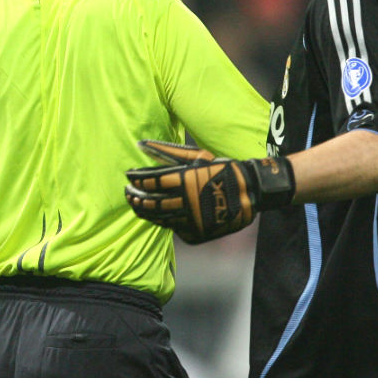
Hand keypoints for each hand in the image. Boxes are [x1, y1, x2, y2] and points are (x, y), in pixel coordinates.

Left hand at [124, 140, 294, 243]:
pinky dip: (162, 221)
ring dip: (143, 211)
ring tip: (136, 204)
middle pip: (151, 202)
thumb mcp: (196, 156)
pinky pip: (172, 228)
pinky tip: (155, 214)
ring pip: (158, 218)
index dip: (136, 179)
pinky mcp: (195, 233)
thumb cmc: (220, 169)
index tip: (129, 176)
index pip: (150, 181)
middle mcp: (185, 202)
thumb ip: (166, 151)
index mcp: (184, 180)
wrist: (249, 193)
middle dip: (135, 197)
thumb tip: (140, 144)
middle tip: (128, 193)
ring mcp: (191, 220)